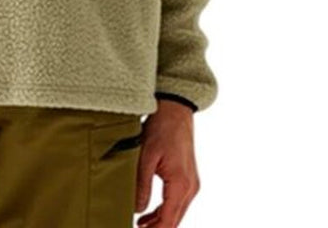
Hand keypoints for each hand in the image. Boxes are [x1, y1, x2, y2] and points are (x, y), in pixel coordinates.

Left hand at [135, 99, 200, 227]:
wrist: (176, 111)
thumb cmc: (162, 128)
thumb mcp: (146, 157)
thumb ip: (142, 185)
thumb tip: (137, 209)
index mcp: (180, 184)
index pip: (168, 220)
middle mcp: (190, 188)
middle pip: (174, 220)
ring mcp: (191, 184)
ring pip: (176, 213)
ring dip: (159, 221)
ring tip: (140, 226)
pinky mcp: (188, 178)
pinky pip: (177, 202)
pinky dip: (164, 210)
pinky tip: (149, 213)